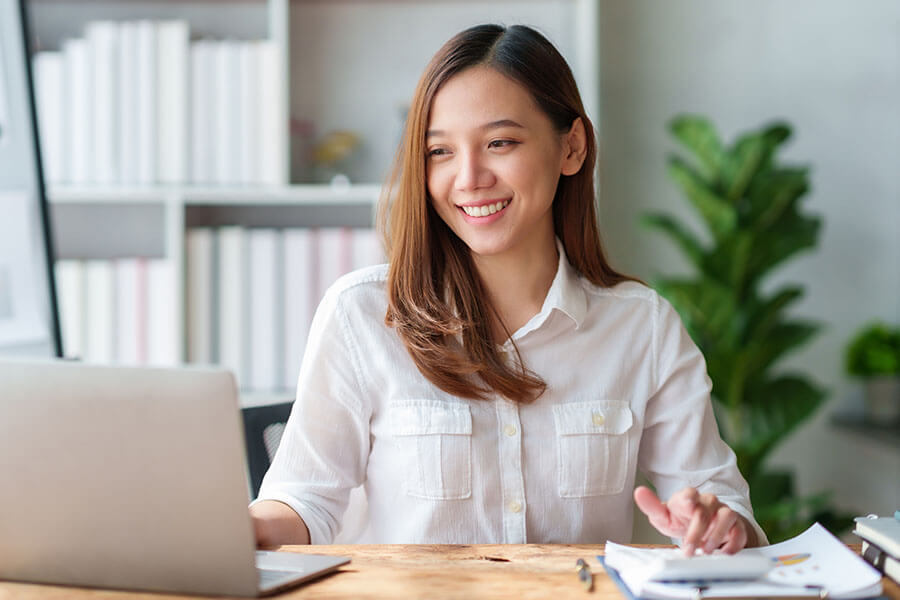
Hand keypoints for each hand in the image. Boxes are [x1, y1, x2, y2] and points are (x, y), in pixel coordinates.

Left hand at [634, 486, 753, 554]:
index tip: (687, 505)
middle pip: (704, 511)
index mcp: (688, 498)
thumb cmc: (682, 519)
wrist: (704, 527)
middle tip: (689, 550)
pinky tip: (724, 552)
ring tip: (706, 550)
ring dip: (716, 534)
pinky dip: (734, 543)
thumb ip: (652, 506)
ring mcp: (723, 511)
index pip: (689, 493)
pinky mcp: (736, 525)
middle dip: (696, 532)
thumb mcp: (664, 516)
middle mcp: (707, 502)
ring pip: (726, 516)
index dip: (688, 498)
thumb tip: (639, 492)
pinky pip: (740, 530)